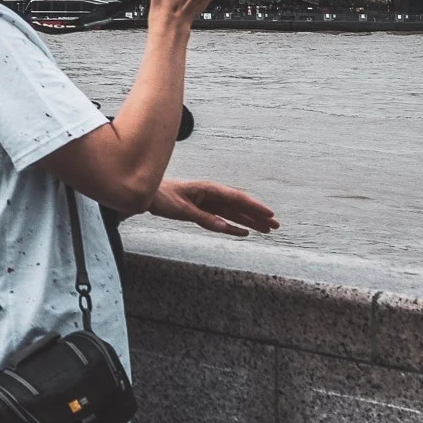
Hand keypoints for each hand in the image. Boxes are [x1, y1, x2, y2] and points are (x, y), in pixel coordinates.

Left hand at [148, 179, 278, 236]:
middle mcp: (212, 195)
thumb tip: (224, 227)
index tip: (269, 214)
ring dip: (249, 221)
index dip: (254, 207)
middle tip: (275, 226)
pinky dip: (233, 226)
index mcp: (209, 189)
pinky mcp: (202, 211)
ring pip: (233, 213)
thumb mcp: (182, 209)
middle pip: (239, 207)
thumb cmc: (162, 197)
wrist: (147, 196)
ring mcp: (208, 203)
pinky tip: (244, 232)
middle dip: (257, 215)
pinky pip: (222, 219)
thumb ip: (203, 218)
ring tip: (266, 230)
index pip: (237, 199)